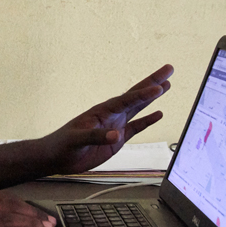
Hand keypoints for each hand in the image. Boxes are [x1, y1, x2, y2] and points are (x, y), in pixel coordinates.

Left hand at [39, 64, 173, 174]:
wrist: (56, 157)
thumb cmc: (62, 146)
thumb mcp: (76, 141)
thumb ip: (95, 137)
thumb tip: (117, 135)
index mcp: (101, 112)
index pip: (126, 100)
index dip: (143, 94)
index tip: (159, 87)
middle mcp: (111, 115)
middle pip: (136, 95)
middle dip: (153, 82)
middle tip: (169, 68)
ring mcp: (115, 125)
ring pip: (138, 107)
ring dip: (152, 97)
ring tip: (167, 84)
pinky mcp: (117, 139)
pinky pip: (136, 127)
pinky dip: (148, 120)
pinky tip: (158, 114)